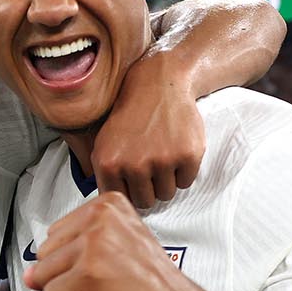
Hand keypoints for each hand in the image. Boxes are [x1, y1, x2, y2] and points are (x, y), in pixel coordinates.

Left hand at [26, 193, 218, 290]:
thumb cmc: (153, 284)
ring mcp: (92, 249)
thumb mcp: (116, 248)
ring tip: (108, 290)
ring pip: (45, 276)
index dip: (76, 257)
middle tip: (109, 280)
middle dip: (68, 273)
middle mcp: (98, 220)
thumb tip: (28, 275)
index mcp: (107, 204)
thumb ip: (69, 253)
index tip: (111, 262)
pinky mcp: (86, 279)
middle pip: (45, 253)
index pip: (55, 233)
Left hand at [92, 51, 205, 208]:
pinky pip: (186, 182)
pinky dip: (183, 171)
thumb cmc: (130, 117)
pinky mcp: (187, 156)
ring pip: (166, 194)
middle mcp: (133, 165)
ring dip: (166, 179)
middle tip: (150, 163)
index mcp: (109, 165)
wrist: (159, 85)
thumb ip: (105, 175)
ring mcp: (162, 161)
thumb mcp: (104, 143)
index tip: (132, 177)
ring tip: (162, 154)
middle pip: (146, 202)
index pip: (121, 201)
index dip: (129, 190)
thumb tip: (111, 206)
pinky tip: (176, 148)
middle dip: (149, 187)